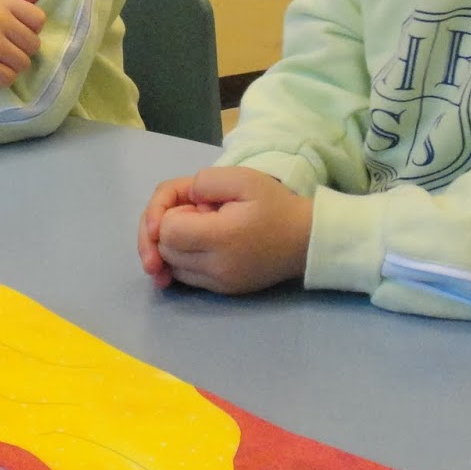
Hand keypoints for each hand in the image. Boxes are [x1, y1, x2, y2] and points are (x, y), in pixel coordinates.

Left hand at [137, 167, 311, 294]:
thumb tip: (184, 202)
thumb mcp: (243, 178)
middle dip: (169, 229)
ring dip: (174, 247)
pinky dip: (184, 261)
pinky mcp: (223, 291)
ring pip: (171, 267)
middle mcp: (215, 267)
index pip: (166, 232)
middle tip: (199, 215)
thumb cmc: (276, 205)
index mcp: (221, 238)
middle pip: (164, 252)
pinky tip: (201, 246)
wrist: (306, 239)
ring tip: (202, 229)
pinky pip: (186, 277)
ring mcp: (219, 283)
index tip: (196, 205)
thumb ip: (205, 182)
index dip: (170, 213)